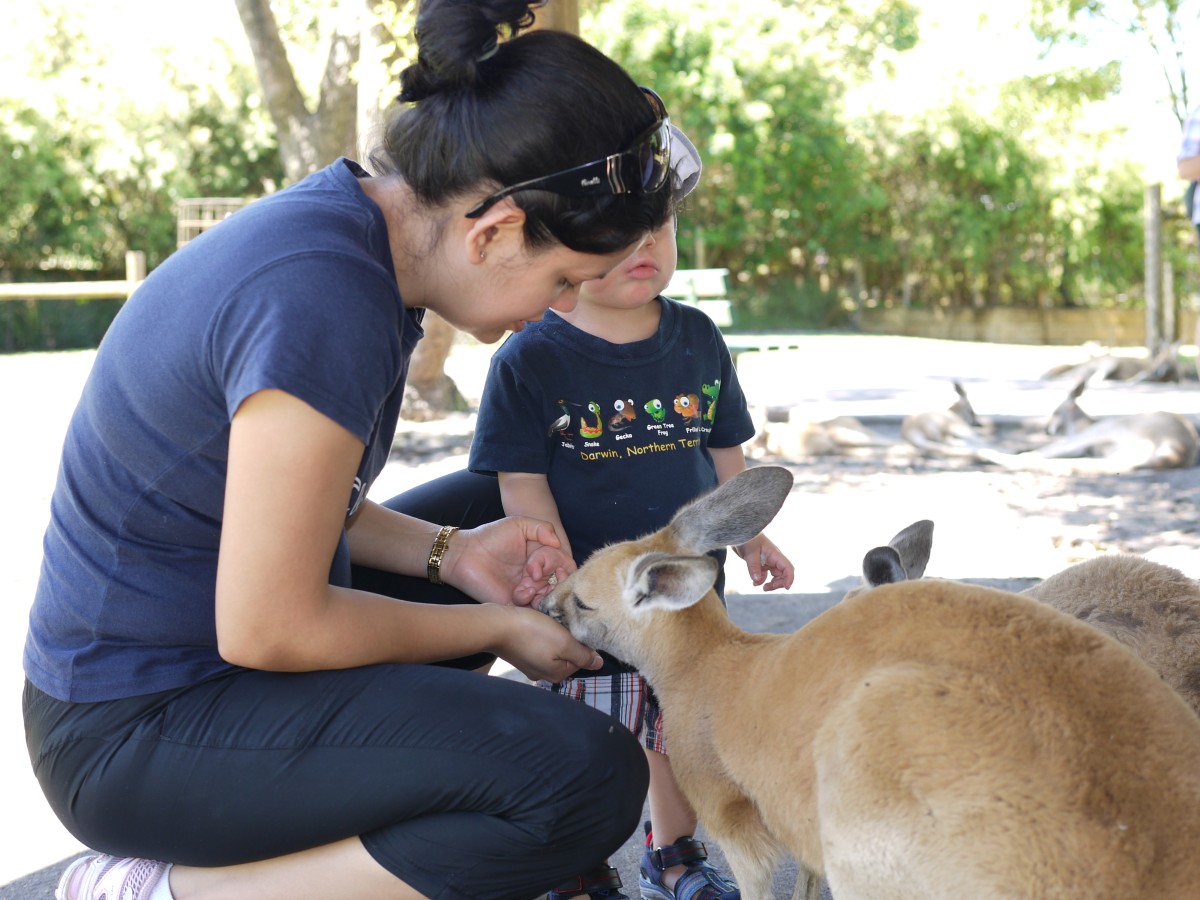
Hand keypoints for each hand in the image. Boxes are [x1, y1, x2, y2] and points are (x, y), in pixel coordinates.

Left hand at [440, 516, 562, 605]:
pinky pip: (533, 611)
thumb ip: (542, 528)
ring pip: (548, 597)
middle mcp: (537, 575)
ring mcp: (527, 590)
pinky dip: (532, 604)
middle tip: (532, 574)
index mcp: (541, 556)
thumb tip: (558, 543)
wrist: (463, 554)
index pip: (564, 563)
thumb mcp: (519, 524)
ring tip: (522, 588)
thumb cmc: (490, 537)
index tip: (542, 564)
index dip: (559, 565)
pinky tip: (518, 595)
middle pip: (559, 582)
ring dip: (539, 592)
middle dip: (550, 579)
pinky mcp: (515, 604)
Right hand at [491, 606, 602, 681]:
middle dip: (568, 638)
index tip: (576, 626)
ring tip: (550, 622)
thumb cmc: (532, 633)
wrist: (496, 625)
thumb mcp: (564, 642)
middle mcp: (544, 674)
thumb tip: (599, 664)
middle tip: (563, 622)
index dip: (582, 641)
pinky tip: (538, 624)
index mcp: (557, 674)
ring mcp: (531, 664)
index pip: (582, 659)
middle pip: (567, 654)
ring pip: (554, 648)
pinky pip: (540, 644)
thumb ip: (583, 655)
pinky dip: (542, 634)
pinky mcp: (521, 653)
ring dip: (555, 634)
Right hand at [514, 545, 575, 606]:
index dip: (523, 598)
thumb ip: (534, 564)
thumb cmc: (547, 556)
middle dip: (544, 600)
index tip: (531, 590)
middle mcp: (538, 595)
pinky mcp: (563, 597)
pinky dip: (566, 591)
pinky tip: (566, 578)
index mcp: (527, 586)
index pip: (519, 598)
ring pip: (551, 606)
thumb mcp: (538, 556)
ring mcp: (550, 598)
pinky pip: (564, 601)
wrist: (564, 558)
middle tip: (552, 587)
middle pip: (536, 608)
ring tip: (560, 580)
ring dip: (556, 596)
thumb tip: (535, 577)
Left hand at [735, 534, 794, 591]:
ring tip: (763, 588)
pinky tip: (755, 582)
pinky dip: (762, 580)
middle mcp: (774, 558)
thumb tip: (757, 581)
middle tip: (766, 588)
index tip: (786, 587)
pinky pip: (765, 575)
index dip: (789, 578)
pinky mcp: (761, 563)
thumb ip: (753, 566)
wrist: (740, 532)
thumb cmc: (747, 539)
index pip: (787, 568)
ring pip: (776, 576)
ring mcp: (768, 561)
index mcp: (775, 555)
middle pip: (784, 574)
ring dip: (772, 583)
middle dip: (779, 583)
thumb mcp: (750, 553)